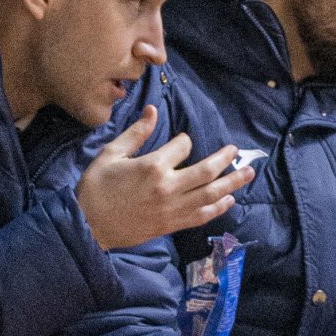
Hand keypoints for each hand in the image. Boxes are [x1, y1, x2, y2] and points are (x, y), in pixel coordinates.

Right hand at [75, 108, 251, 250]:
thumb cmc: (96, 187)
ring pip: (211, 195)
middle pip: (207, 171)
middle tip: (237, 150)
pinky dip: (218, 208)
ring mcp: (172, 208)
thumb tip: (153, 110)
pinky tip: (229, 200)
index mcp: (153, 166)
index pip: (182, 146)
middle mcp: (168, 187)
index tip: (182, 141)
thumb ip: (136, 133)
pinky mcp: (171, 224)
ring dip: (232, 183)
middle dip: (225, 159)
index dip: (184, 141)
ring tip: (249, 173)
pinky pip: (201, 215)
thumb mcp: (111, 153)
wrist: (87, 224)